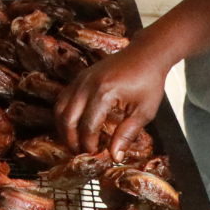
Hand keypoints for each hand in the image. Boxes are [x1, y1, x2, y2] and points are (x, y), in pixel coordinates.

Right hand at [53, 39, 171, 155]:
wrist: (146, 54)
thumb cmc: (148, 81)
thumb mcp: (144, 111)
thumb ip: (127, 134)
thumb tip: (114, 156)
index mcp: (104, 93)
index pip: (88, 126)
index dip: (89, 145)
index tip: (96, 155)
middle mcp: (87, 85)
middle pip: (67, 118)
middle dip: (71, 140)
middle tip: (81, 153)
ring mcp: (81, 79)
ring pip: (60, 108)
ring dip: (64, 128)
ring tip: (74, 142)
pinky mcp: (80, 77)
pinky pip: (63, 98)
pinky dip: (64, 114)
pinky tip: (73, 125)